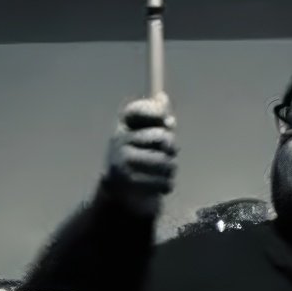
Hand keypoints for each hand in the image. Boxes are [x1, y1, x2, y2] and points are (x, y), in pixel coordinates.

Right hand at [102, 97, 176, 216]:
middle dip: (172, 149)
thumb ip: (159, 117)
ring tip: (164, 173)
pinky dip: (166, 186)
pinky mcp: (127, 181)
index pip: (139, 110)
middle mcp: (119, 139)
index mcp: (124, 124)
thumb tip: (162, 97)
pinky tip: (159, 186)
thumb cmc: (142, 158)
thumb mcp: (151, 134)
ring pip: (165, 163)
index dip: (156, 113)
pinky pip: (162, 182)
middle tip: (168, 155)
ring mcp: (121, 160)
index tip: (167, 122)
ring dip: (171, 170)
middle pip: (163, 138)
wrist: (121, 193)